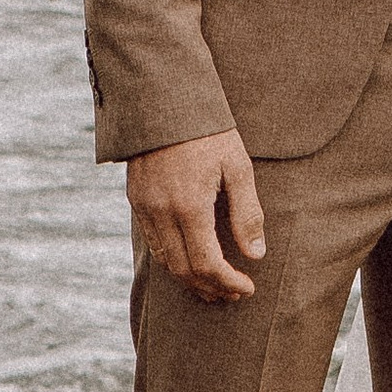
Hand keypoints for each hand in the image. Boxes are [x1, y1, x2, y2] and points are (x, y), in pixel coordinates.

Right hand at [125, 128, 264, 301]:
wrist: (164, 99)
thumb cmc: (208, 130)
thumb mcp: (238, 166)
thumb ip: (247, 213)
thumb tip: (255, 254)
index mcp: (190, 206)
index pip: (208, 264)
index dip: (228, 283)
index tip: (247, 288)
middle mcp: (162, 212)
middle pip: (184, 271)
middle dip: (211, 288)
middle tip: (234, 293)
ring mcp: (144, 207)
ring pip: (166, 261)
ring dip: (191, 279)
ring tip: (215, 285)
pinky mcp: (136, 200)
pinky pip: (153, 243)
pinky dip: (173, 260)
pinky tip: (191, 259)